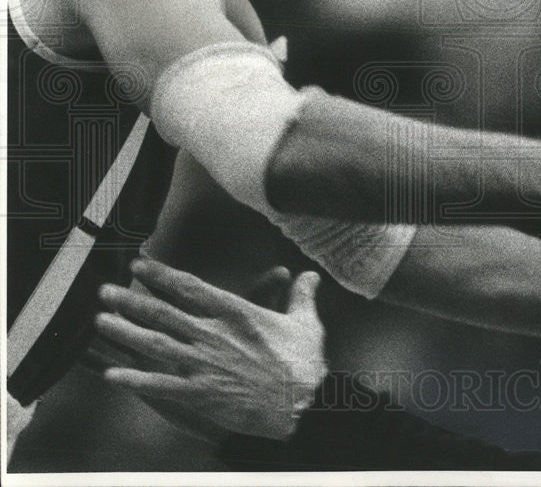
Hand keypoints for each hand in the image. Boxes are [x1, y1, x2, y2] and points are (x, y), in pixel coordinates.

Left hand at [95, 258, 326, 440]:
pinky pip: (160, 384)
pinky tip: (112, 374)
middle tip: (106, 291)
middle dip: (131, 300)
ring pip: (155, 344)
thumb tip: (308, 276)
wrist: (302, 407)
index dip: (161, 275)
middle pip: (163, 313)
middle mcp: (214, 335)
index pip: (190, 287)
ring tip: (101, 322)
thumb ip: (301, 296)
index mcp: (237, 313)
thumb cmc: (303, 366)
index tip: (140, 265)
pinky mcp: (199, 394)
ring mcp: (203, 365)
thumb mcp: (306, 323)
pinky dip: (134, 379)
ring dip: (124, 332)